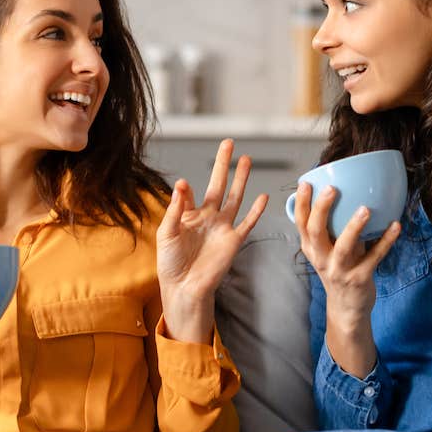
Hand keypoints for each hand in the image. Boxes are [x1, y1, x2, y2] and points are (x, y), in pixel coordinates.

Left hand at [157, 139, 267, 341]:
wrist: (184, 288)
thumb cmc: (171, 263)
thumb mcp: (167, 233)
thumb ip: (176, 209)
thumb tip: (181, 184)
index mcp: (189, 215)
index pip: (190, 193)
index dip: (186, 189)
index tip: (184, 186)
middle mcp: (208, 217)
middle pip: (219, 185)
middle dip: (224, 164)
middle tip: (229, 143)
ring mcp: (222, 227)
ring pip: (235, 197)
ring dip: (241, 179)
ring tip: (247, 159)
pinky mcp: (234, 241)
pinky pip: (247, 222)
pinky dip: (256, 210)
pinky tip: (263, 196)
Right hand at [294, 181, 400, 376]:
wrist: (346, 309)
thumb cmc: (339, 271)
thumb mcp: (328, 250)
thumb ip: (333, 228)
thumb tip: (348, 192)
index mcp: (311, 248)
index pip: (301, 223)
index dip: (302, 202)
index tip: (306, 182)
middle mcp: (321, 259)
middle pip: (315, 232)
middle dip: (322, 209)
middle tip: (332, 189)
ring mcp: (339, 270)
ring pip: (344, 247)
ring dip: (354, 227)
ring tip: (365, 209)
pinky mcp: (359, 279)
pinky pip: (374, 258)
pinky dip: (386, 241)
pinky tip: (396, 226)